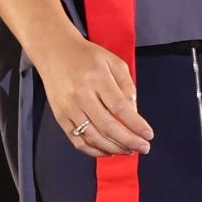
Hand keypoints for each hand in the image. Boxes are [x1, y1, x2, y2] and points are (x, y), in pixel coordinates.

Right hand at [38, 33, 152, 157]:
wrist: (54, 51)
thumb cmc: (85, 56)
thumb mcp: (113, 61)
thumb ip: (127, 85)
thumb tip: (134, 112)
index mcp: (97, 78)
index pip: (120, 108)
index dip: (136, 125)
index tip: (148, 135)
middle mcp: (81, 94)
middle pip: (108, 126)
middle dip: (129, 141)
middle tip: (143, 147)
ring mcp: (68, 107)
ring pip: (93, 136)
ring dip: (113, 148)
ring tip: (128, 150)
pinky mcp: (60, 116)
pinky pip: (77, 140)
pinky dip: (93, 150)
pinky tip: (107, 150)